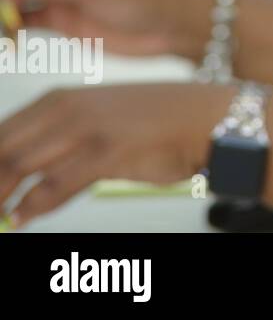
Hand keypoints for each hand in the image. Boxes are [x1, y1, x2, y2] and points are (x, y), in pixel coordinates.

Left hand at [0, 83, 233, 227]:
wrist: (205, 118)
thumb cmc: (155, 123)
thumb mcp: (96, 125)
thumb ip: (58, 148)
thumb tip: (22, 184)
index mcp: (58, 100)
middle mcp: (66, 109)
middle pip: (3, 151)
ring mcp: (85, 128)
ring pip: (19, 167)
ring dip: (0, 198)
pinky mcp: (106, 151)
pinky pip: (55, 185)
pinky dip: (33, 206)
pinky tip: (21, 219)